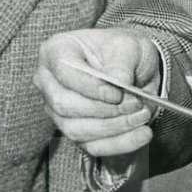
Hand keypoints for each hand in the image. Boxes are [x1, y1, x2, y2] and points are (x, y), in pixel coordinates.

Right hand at [36, 28, 159, 157]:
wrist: (133, 70)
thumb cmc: (123, 51)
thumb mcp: (129, 45)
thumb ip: (122, 61)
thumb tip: (119, 82)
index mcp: (56, 52)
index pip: (64, 72)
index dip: (90, 86)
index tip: (117, 93)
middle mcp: (50, 83)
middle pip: (64, 104)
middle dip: (104, 109)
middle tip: (135, 104)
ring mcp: (58, 112)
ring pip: (76, 130)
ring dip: (114, 127)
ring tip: (142, 116)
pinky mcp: (75, 132)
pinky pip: (92, 146)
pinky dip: (120, 143)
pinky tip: (142, 133)